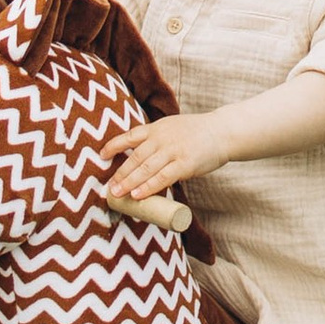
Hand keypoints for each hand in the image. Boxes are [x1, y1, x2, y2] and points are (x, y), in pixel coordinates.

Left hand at [104, 116, 220, 205]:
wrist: (222, 132)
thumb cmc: (196, 134)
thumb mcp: (173, 128)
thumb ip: (157, 140)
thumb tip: (139, 162)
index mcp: (157, 128)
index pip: (130, 136)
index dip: (114, 146)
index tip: (101, 156)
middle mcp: (162, 138)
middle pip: (135, 157)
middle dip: (120, 173)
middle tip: (109, 187)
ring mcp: (173, 150)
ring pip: (145, 169)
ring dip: (129, 183)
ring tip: (117, 194)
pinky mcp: (184, 164)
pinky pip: (162, 178)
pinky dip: (148, 187)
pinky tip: (138, 195)